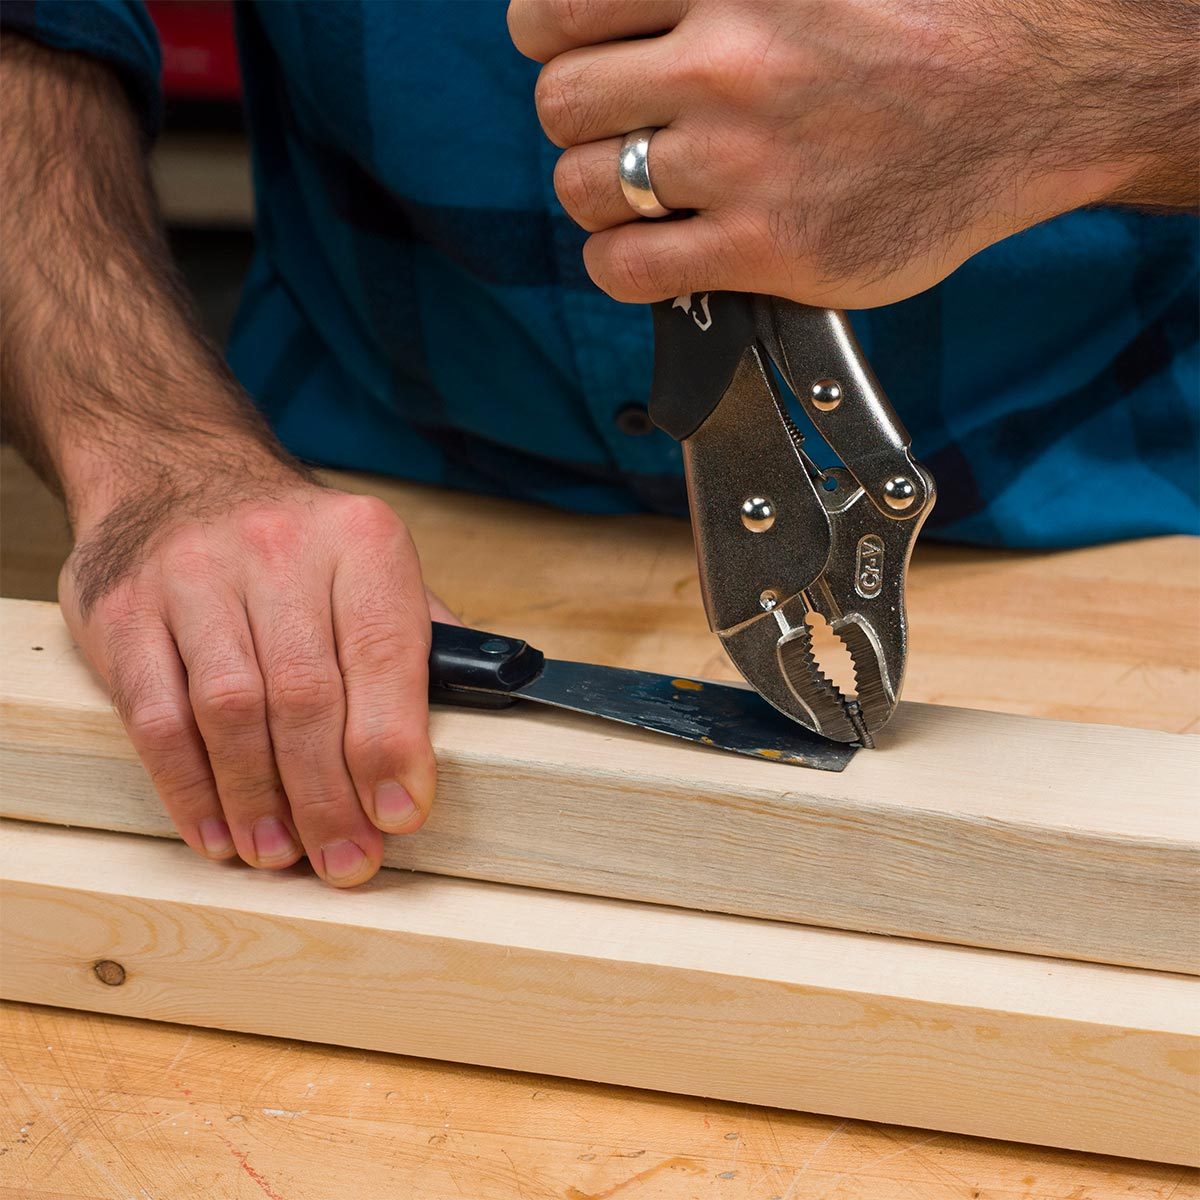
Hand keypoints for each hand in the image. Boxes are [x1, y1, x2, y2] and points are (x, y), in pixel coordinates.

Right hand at [60, 450, 451, 886]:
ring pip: (232, 711)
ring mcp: (192, 575)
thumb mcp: (372, 563)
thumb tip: (485, 705)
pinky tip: (217, 831)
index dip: (391, 745)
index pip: (383, 652)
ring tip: (282, 855)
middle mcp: (277, 548)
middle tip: (346, 862)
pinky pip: (158, 717)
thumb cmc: (295, 547)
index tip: (400, 814)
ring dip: (260, 800)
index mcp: (360, 540)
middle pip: (306, 695)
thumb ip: (421, 635)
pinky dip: (189, 787)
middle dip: (329, 796)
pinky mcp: (124, 610)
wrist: (178, 477)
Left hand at [510, 0, 1196, 307]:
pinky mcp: (767, 248)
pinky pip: (625, 268)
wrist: (1037, 100)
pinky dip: (618, 264)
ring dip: (598, 195)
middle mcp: (728, 60)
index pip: (560, 6)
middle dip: (578, 119)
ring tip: (642, 194)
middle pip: (561, 102)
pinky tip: (650, 253)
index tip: (570, 52)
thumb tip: (639, 9)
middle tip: (618, 130)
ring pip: (585, 187)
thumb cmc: (932, 21)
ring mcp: (744, 160)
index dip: (548, 35)